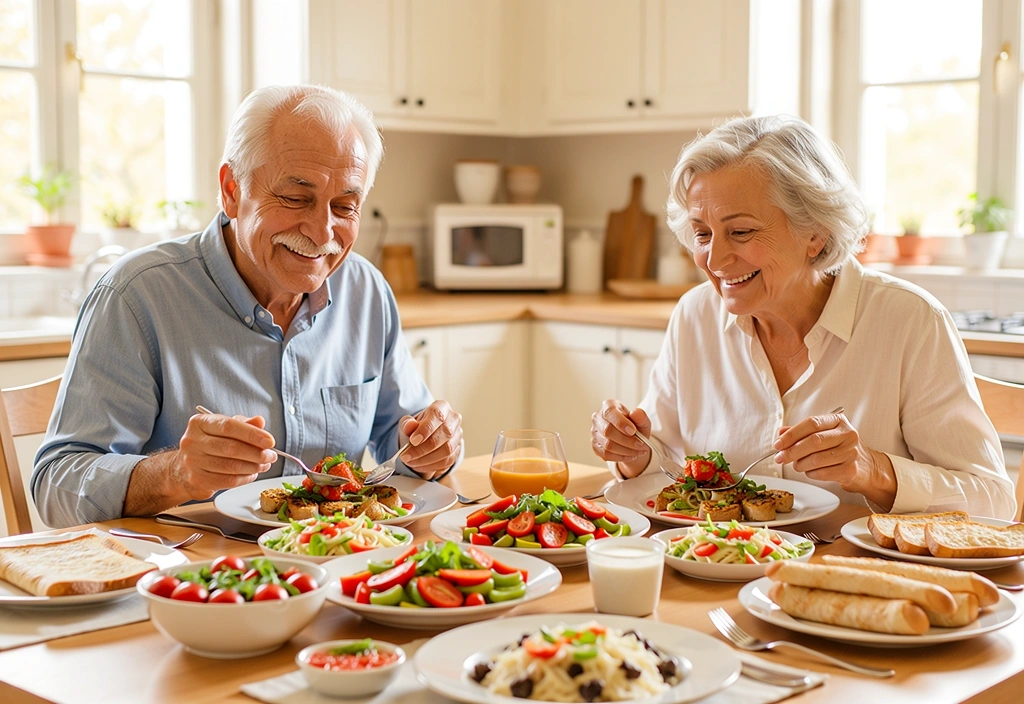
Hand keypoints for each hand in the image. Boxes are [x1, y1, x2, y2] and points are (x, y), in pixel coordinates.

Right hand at [171, 412, 277, 499]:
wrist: (182, 469)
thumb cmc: (209, 444)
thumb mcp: (223, 428)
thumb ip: (243, 424)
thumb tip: (260, 421)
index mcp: (200, 423)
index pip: (229, 426)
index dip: (252, 434)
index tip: (270, 441)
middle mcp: (192, 441)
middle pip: (231, 448)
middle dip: (257, 453)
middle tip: (271, 456)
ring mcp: (193, 462)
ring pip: (231, 466)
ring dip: (254, 466)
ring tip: (265, 465)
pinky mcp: (197, 480)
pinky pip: (228, 481)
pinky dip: (245, 478)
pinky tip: (252, 473)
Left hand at [399, 400, 462, 479]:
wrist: (426, 435)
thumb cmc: (418, 426)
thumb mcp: (408, 422)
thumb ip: (407, 423)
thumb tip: (409, 426)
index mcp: (442, 407)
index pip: (438, 415)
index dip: (426, 429)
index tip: (413, 440)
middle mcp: (454, 420)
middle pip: (444, 434)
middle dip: (423, 448)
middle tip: (406, 456)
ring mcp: (458, 436)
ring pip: (447, 450)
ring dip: (426, 459)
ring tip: (410, 462)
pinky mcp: (458, 450)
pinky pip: (447, 461)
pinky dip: (431, 466)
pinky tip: (418, 466)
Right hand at [590, 399, 650, 477]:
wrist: (631, 438)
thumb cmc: (634, 426)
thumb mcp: (642, 420)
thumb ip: (641, 416)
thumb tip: (635, 413)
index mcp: (608, 406)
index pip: (610, 413)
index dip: (621, 423)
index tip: (633, 431)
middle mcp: (598, 418)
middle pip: (607, 431)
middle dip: (627, 440)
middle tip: (641, 444)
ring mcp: (595, 433)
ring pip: (607, 445)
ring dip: (626, 450)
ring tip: (639, 451)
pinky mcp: (595, 446)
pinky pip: (606, 454)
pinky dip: (621, 457)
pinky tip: (631, 455)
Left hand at [774, 409, 895, 508]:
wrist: (866, 466)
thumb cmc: (840, 448)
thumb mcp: (824, 434)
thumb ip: (802, 432)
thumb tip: (780, 433)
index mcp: (838, 421)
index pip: (811, 423)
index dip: (791, 434)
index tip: (778, 444)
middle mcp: (847, 434)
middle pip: (813, 441)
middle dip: (792, 451)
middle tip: (780, 458)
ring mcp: (851, 452)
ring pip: (817, 459)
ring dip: (800, 464)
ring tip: (797, 465)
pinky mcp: (852, 469)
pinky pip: (823, 473)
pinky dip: (811, 474)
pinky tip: (810, 472)